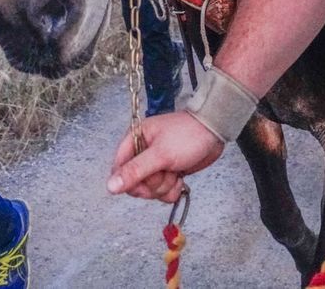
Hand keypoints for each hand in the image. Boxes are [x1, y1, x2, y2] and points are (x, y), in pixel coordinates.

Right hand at [107, 112, 224, 202]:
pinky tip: (181, 177)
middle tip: (166, 171)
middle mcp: (142, 153)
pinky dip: (173, 189)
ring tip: (176, 171)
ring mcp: (156, 165)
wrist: (215, 133)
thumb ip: (134, 171)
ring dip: (165, 186)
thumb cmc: (188, 135)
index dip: (130, 181)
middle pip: (135, 184)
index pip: (119, 170)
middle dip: (153, 184)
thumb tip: (110, 186)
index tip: (146, 179)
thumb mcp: (160, 154)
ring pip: (150, 190)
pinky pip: (163, 192)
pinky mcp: (168, 173)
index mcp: (134, 141)